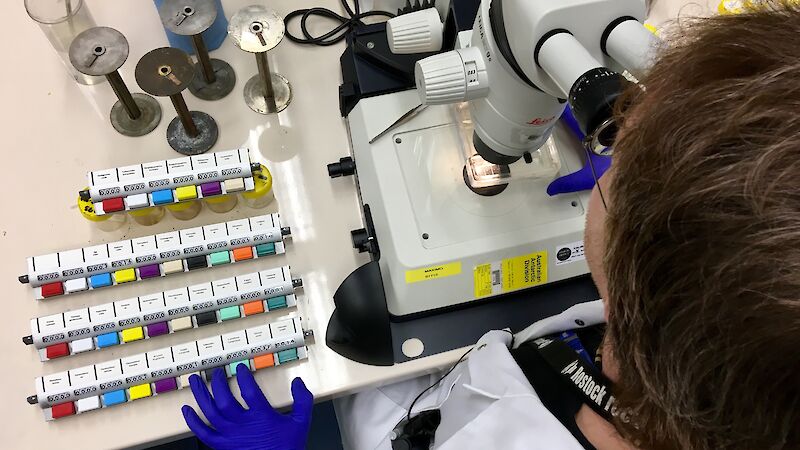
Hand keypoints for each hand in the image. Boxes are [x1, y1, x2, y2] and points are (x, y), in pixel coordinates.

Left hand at [182, 364, 313, 449]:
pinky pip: (203, 433)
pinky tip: (187, 410)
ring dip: (201, 395)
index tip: (240, 368)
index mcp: (261, 416)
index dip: (243, 376)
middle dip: (219, 382)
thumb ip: (302, 401)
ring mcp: (230, 436)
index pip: (248, 390)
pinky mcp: (222, 446)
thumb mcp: (301, 423)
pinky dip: (193, 421)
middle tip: (217, 372)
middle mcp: (242, 425)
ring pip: (210, 412)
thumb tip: (298, 383)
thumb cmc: (287, 449)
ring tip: (196, 381)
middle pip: (224, 399)